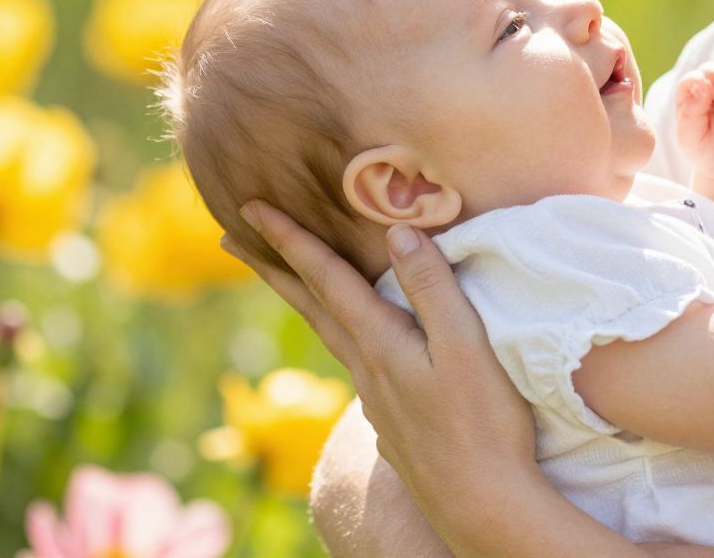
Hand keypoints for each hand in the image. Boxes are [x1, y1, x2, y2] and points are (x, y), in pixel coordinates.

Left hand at [221, 206, 537, 546]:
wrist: (482, 505)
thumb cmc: (483, 424)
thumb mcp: (465, 346)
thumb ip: (432, 288)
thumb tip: (397, 232)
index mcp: (379, 343)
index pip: (325, 279)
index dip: (290, 240)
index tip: (251, 208)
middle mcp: (366, 368)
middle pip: (309, 307)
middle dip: (272, 267)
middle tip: (230, 238)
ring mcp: (376, 398)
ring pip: (328, 334)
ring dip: (302, 299)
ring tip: (287, 280)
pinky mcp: (392, 420)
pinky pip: (353, 359)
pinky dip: (338, 332)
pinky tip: (355, 343)